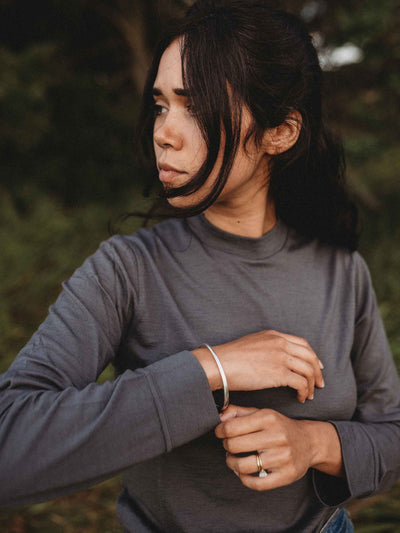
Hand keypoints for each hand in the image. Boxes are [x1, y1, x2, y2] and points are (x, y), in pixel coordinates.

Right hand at [193, 330, 323, 401]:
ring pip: (308, 370)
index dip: (312, 356)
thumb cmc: (230, 357)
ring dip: (311, 384)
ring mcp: (281, 357)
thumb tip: (273, 358)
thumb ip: (267, 346)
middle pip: (309, 356)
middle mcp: (280, 343)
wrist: (220, 364)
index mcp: (274, 335)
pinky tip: (300, 398)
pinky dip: (304, 392)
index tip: (316, 366)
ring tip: (309, 395)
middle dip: (317, 371)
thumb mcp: (252, 343)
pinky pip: (301, 383)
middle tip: (319, 383)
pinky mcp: (279, 373)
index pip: (302, 343)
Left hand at [215, 405, 324, 490]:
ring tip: (232, 458)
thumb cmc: (280, 427)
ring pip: (243, 466)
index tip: (220, 433)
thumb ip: (239, 412)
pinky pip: (256, 484)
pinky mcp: (286, 475)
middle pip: (235, 445)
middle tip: (228, 445)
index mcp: (268, 418)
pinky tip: (243, 472)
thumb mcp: (262, 413)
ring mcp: (282, 458)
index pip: (232, 427)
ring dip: (231, 463)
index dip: (220, 431)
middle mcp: (276, 437)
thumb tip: (220, 416)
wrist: (309, 442)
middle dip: (226, 446)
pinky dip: (244, 479)